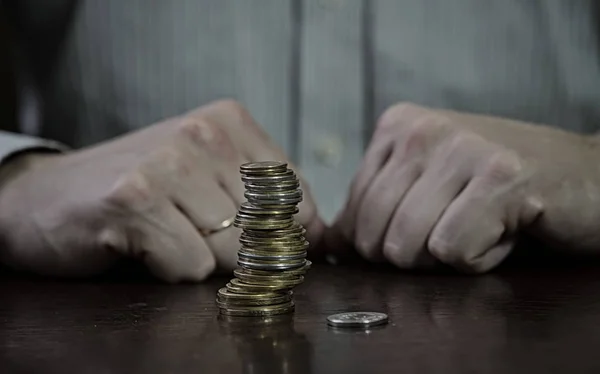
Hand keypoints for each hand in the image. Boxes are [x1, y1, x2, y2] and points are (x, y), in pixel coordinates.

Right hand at [0, 100, 322, 281]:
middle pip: (265, 228)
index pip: (296, 195)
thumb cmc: (138, 192)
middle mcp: (203, 133)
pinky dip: (170, 270)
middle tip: (191, 233)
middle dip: (235, 250)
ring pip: (233, 252)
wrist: (47, 198)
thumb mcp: (210, 178)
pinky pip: (192, 266)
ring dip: (200, 260)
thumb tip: (323, 238)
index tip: (248, 237)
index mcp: (229, 121)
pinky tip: (141, 244)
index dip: (280, 232)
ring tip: (163, 233)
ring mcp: (169, 162)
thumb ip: (266, 199)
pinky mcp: (136, 199)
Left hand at [327, 102, 599, 272]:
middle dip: (416, 255)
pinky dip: (482, 257)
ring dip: (451, 255)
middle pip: (374, 238)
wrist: (588, 176)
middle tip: (460, 227)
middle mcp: (422, 129)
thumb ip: (377, 210)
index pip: (352, 216)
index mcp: (397, 126)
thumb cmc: (501, 189)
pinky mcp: (499, 177)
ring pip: (407, 247)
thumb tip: (329, 245)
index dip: (386, 244)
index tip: (431, 225)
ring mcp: (460, 148)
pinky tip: (506, 227)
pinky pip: (452, 251)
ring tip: (484, 222)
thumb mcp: (426, 188)